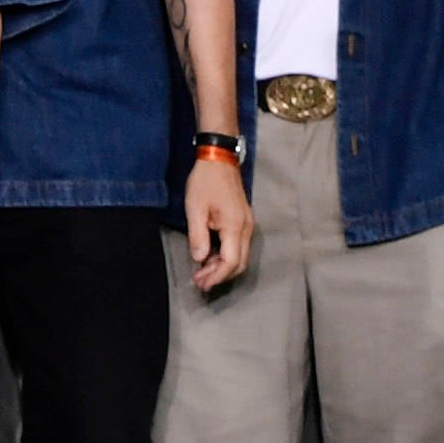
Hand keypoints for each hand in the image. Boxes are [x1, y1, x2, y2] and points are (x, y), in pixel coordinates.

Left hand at [183, 152, 253, 292]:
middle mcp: (246, 228)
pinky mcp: (244, 221)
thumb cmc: (206, 182)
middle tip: (200, 281)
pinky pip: (239, 246)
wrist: (219, 159)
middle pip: (240, 263)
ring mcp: (248, 224)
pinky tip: (211, 256)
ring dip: (223, 267)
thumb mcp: (195, 209)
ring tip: (202, 271)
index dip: (216, 276)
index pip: (231, 262)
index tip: (201, 283)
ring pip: (241, 256)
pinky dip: (226, 256)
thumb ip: (198, 236)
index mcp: (235, 226)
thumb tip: (200, 259)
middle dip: (221, 276)